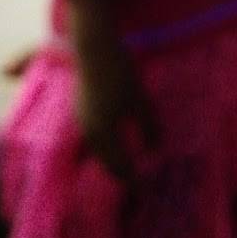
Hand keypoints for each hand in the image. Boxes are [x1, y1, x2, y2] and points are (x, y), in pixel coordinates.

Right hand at [74, 36, 160, 180]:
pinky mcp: (80, 106)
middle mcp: (88, 131)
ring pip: (97, 148)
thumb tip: (156, 149)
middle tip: (134, 182)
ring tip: (125, 164)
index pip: (118, 165)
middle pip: (105, 160)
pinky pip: (93, 135)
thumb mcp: (139, 99)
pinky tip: (113, 139)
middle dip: (120, 172)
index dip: (131, 178)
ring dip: (111, 158)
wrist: (93, 47)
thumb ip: (148, 124)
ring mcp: (81, 119)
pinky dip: (105, 144)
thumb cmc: (119, 72)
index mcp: (103, 134)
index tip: (143, 190)